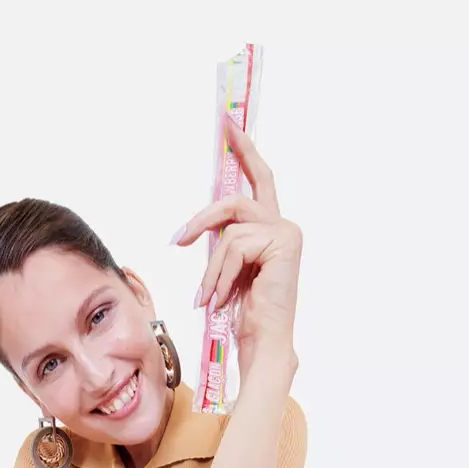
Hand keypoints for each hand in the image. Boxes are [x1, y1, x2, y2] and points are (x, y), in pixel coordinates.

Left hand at [172, 112, 302, 369]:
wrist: (262, 343)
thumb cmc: (245, 314)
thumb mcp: (228, 269)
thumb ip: (223, 241)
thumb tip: (198, 225)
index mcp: (273, 230)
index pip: (258, 181)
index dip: (244, 151)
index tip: (228, 123)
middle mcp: (284, 226)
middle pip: (237, 199)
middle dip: (207, 212)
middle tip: (181, 235)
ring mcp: (286, 233)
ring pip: (229, 229)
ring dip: (211, 266)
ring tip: (208, 296)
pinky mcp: (283, 243)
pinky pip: (234, 246)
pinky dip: (220, 274)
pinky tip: (220, 297)